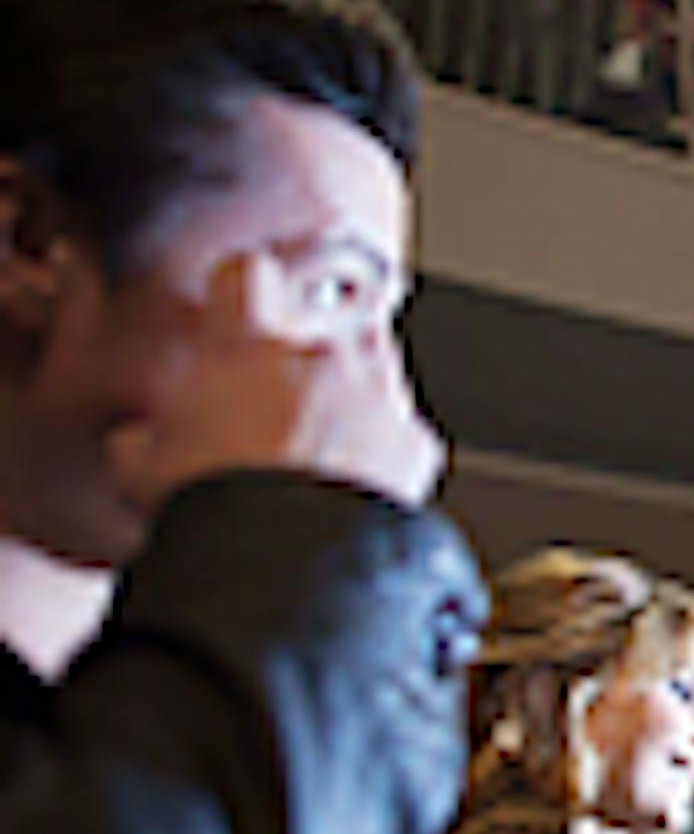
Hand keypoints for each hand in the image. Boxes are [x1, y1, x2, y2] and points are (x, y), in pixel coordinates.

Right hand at [106, 252, 444, 513]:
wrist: (287, 561)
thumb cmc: (218, 508)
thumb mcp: (144, 469)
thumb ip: (143, 438)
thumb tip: (138, 445)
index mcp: (246, 342)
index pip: (248, 273)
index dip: (241, 291)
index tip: (238, 309)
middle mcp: (320, 355)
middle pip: (320, 319)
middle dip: (300, 351)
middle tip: (275, 397)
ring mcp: (376, 393)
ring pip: (373, 360)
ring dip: (350, 385)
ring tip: (318, 436)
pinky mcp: (415, 441)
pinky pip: (404, 429)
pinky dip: (387, 446)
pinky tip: (356, 479)